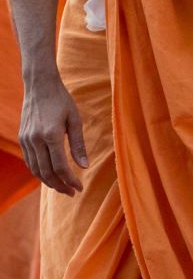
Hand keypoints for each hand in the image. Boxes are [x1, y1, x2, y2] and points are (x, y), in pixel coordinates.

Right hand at [20, 72, 87, 195]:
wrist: (39, 85)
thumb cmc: (61, 100)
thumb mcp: (75, 120)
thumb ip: (78, 144)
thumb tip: (84, 166)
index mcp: (51, 134)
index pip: (60, 167)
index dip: (70, 180)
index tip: (79, 188)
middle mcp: (35, 139)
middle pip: (46, 172)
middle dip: (60, 186)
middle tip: (71, 192)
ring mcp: (26, 139)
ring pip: (35, 170)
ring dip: (48, 182)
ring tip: (62, 187)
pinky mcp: (22, 138)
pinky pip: (29, 162)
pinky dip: (39, 172)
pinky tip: (50, 175)